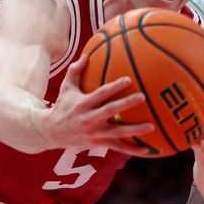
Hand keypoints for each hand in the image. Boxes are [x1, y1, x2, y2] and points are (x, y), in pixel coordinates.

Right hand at [36, 55, 154, 155]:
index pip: (101, 94)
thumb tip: (86, 54)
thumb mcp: (66, 88)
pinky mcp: (99, 144)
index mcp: (83, 104)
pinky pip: (118, 148)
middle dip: (126, 104)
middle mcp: (89, 119)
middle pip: (110, 111)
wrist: (51, 132)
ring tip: (152, 126)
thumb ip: (75, 71)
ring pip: (118, 133)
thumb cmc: (63, 106)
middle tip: (143, 97)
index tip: (128, 79)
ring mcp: (95, 133)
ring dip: (135, 130)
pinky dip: (132, 150)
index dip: (114, 87)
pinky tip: (148, 150)